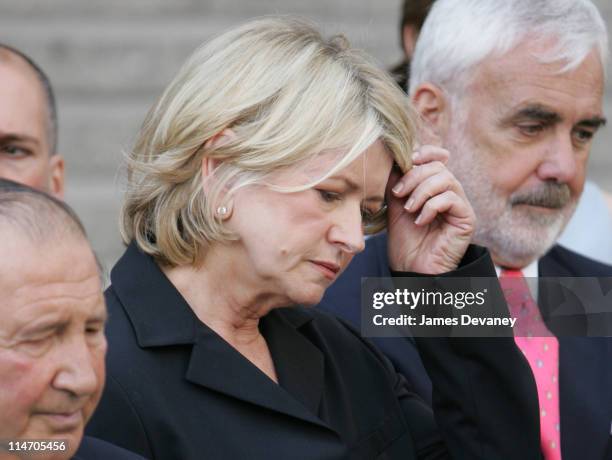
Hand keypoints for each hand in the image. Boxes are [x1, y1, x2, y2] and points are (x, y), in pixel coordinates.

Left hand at [386, 145, 474, 273]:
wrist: (411, 269)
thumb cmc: (404, 239)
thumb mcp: (395, 204)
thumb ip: (396, 180)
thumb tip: (395, 156)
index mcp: (434, 187)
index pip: (436, 158)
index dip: (425, 153)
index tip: (407, 160)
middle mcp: (450, 193)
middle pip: (438, 167)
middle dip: (414, 176)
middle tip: (398, 194)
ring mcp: (460, 205)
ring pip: (446, 179)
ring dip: (421, 192)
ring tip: (409, 209)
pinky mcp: (466, 219)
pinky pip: (451, 199)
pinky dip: (431, 207)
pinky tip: (420, 221)